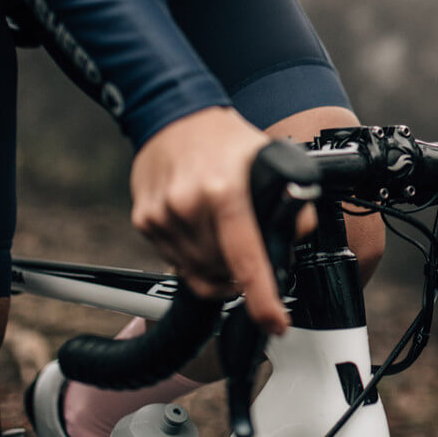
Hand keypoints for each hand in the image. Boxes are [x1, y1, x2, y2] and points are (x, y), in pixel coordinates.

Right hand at [130, 107, 309, 334]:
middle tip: (251, 250)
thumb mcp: (270, 158)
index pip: (246, 260)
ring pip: (198, 272)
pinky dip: (194, 257)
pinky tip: (203, 231)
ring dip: (218, 268)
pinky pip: (175, 260)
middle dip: (243, 273)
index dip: (262, 300)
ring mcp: (162, 215)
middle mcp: (188, 206)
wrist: (172, 113)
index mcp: (224, 192)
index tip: (276, 323)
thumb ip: (291, 199)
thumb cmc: (224, 139)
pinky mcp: (145, 220)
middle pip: (223, 273)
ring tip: (226, 237)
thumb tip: (292, 238)